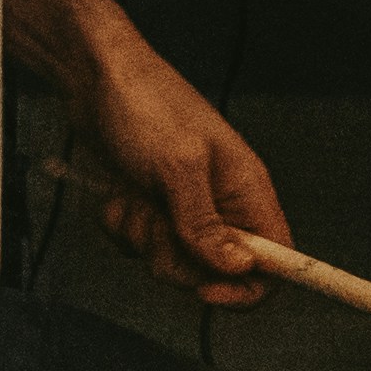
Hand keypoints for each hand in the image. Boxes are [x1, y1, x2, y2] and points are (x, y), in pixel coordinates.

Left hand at [68, 36, 289, 306]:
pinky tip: (118, 193)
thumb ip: (205, 224)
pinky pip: (138, 244)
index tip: (208, 293)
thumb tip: (239, 269)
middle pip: (215, 272)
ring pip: (171, 260)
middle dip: (177, 259)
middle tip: (156, 223)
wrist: (94, 77)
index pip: (276, 259)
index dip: (250, 288)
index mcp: (246, 190)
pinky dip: (122, 225)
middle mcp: (220, 203)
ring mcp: (183, 206)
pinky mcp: (150, 206)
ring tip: (134, 196)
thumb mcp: (178, 167)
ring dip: (143, 237)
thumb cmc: (145, 107)